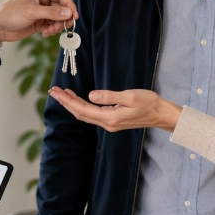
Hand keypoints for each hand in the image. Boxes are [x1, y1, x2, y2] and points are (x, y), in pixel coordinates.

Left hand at [0, 0, 78, 44]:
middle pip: (61, 7)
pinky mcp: (39, 21)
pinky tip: (45, 33)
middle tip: (64, 27)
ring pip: (58, 17)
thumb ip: (51, 12)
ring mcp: (41, 11)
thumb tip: (69, 12)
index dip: (69, 5)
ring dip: (57, 26)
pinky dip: (51, 30)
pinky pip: (52, 25)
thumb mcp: (32, 12)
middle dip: (63, 18)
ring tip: (50, 31)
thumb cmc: (10, 14)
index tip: (74, 16)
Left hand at [48, 87, 182, 132]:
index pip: (82, 110)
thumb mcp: (130, 96)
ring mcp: (110, 123)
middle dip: (66, 102)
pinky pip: (92, 114)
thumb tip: (91, 95)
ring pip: (85, 114)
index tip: (57, 92)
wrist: (161, 114)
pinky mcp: (113, 120)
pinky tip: (78, 98)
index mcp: (109, 118)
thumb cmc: (148, 103)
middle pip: (80, 113)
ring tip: (62, 93)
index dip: (68, 101)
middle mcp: (107, 123)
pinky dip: (82, 105)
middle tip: (53, 91)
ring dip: (72, 104)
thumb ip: (110, 96)